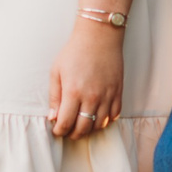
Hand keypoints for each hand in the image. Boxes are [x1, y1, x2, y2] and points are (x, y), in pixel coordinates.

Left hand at [47, 19, 123, 139]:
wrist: (99, 37)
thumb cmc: (74, 52)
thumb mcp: (56, 71)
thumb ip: (54, 96)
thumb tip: (53, 117)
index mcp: (73, 92)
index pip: (66, 123)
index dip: (59, 131)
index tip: (56, 131)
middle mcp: (91, 98)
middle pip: (83, 128)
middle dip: (73, 134)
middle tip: (68, 131)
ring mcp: (107, 96)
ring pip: (99, 125)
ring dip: (89, 129)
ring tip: (81, 125)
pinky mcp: (118, 92)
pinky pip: (114, 115)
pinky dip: (106, 120)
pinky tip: (97, 117)